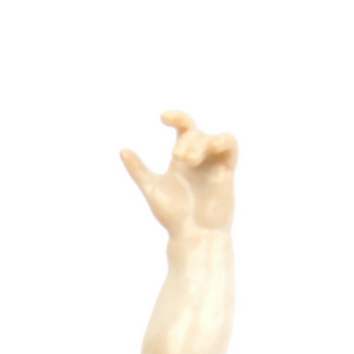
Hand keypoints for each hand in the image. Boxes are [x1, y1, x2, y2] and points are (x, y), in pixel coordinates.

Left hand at [121, 111, 236, 232]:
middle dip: (186, 141)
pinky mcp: (227, 171)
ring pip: (213, 138)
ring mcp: (214, 164)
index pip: (183, 128)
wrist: (193, 235)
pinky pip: (230, 146)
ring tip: (189, 160)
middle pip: (195, 133)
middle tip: (176, 156)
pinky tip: (211, 149)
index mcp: (182, 160)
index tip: (163, 117)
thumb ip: (139, 170)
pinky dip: (222, 141)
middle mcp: (199, 158)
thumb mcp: (152, 189)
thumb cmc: (173, 216)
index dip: (176, 117)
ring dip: (201, 143)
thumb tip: (122, 150)